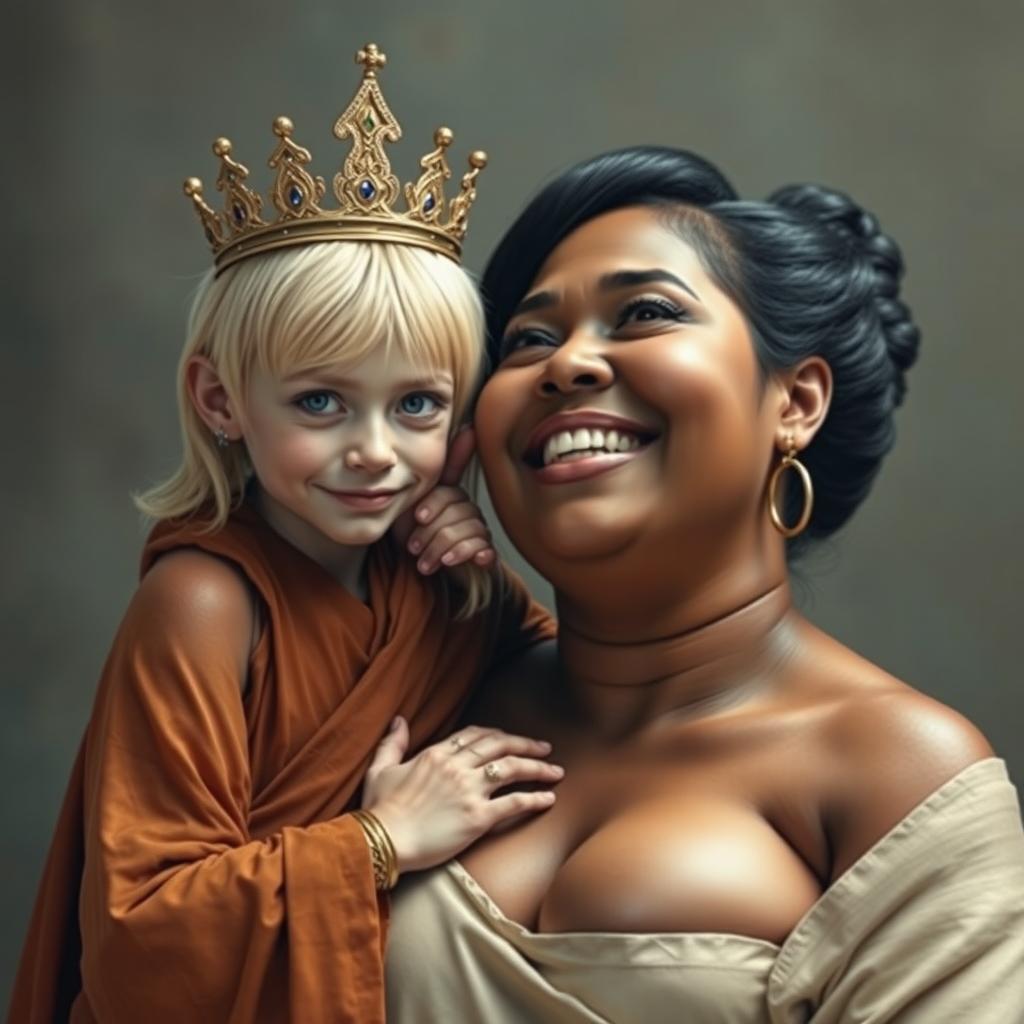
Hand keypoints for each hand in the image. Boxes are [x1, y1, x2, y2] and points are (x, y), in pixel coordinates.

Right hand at [362, 717, 562, 873]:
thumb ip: (392, 743)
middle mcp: (457, 767)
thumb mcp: (380, 769)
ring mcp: (469, 791)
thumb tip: (399, 720)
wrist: (381, 840)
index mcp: (437, 754)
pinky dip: (535, 799)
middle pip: (500, 746)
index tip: (510, 739)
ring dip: (538, 768)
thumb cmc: (379, 809)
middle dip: (526, 745)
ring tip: (555, 771)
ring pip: (512, 769)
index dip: (497, 735)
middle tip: (544, 748)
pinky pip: (514, 803)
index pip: (475, 735)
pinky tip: (548, 799)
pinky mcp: (478, 817)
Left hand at [405, 427, 494, 573]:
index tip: (419, 517)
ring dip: (441, 548)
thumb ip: (419, 481)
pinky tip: (450, 561)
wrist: (426, 568)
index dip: (434, 503)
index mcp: (452, 497)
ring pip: (469, 531)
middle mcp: (469, 511)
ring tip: (424, 563)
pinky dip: (466, 554)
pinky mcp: (486, 553)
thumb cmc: (417, 535)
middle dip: (432, 532)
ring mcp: (479, 532)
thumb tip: (446, 439)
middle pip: (458, 512)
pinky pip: (484, 548)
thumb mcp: (409, 508)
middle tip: (414, 548)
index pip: (449, 492)